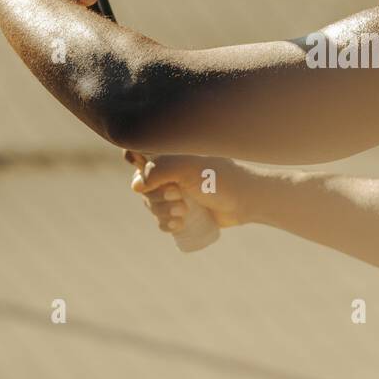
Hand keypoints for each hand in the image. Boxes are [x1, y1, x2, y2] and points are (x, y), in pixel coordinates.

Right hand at [126, 150, 253, 233]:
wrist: (245, 200)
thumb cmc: (220, 178)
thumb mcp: (188, 168)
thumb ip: (159, 169)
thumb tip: (136, 186)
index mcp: (168, 156)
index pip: (136, 152)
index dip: (133, 162)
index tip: (145, 172)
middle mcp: (169, 173)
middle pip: (141, 188)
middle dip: (157, 197)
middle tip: (179, 197)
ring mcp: (175, 193)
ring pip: (152, 206)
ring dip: (164, 212)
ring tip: (185, 212)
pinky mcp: (182, 212)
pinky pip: (161, 221)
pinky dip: (167, 224)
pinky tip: (179, 225)